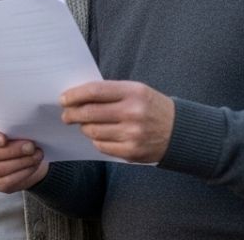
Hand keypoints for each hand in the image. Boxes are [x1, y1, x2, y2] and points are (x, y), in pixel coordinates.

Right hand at [0, 122, 47, 191]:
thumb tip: (24, 129)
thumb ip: (12, 125)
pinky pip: (6, 181)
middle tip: (30, 146)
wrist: (24, 155)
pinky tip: (33, 165)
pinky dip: (23, 173)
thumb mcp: (13, 126)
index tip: (3, 139)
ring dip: (21, 162)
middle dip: (12, 151)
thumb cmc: (16, 135)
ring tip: (36, 155)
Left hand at [60, 80, 174, 163]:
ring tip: (86, 124)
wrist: (180, 132)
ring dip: (85, 128)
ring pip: (92, 131)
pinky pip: (101, 146)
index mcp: (133, 92)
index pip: (94, 91)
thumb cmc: (151, 107)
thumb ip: (109, 92)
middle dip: (71, 114)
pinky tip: (101, 135)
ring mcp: (132, 134)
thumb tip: (76, 97)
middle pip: (89, 113)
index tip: (63, 99)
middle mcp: (133, 113)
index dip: (74, 95)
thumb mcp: (136, 91)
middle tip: (66, 115)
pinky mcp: (131, 152)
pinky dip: (97, 140)